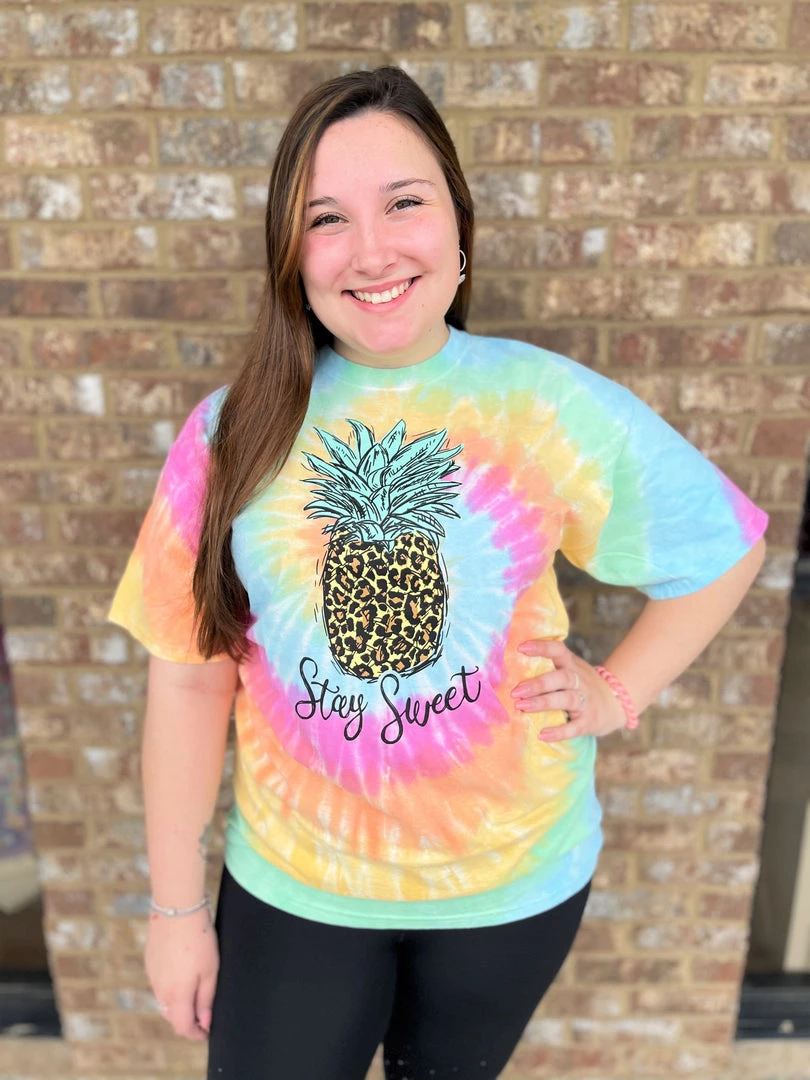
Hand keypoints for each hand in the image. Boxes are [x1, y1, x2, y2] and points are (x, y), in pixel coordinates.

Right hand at [146, 906, 217, 1040]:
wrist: (176, 909)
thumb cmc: (198, 938)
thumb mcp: (210, 970)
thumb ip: (206, 999)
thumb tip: (204, 1022)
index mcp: (176, 995)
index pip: (182, 1026)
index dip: (195, 1034)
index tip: (205, 1033)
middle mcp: (160, 990)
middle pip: (171, 1016)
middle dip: (186, 1021)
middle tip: (202, 1016)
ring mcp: (152, 976)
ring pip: (164, 1000)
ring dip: (177, 1004)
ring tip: (193, 995)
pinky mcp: (149, 962)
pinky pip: (159, 984)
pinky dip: (170, 988)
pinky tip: (181, 974)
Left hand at [511, 638, 625, 741]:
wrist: (616, 702)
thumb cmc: (581, 684)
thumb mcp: (571, 669)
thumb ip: (549, 667)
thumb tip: (510, 668)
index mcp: (572, 665)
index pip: (558, 650)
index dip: (541, 647)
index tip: (520, 648)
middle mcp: (580, 681)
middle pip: (562, 678)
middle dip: (538, 683)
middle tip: (516, 691)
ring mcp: (586, 701)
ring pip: (567, 699)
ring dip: (543, 703)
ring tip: (521, 707)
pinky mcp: (589, 722)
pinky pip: (574, 727)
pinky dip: (559, 732)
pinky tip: (542, 735)